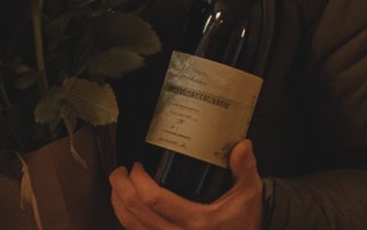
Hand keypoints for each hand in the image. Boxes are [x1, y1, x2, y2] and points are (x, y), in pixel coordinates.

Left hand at [108, 140, 263, 229]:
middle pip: (136, 212)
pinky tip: (125, 206)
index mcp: (197, 221)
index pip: (154, 199)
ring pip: (131, 226)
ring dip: (118, 203)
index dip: (138, 180)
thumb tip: (242, 144)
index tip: (137, 166)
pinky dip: (125, 219)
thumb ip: (244, 168)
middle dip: (121, 187)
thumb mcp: (249, 193)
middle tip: (121, 171)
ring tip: (117, 185)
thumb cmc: (245, 220)